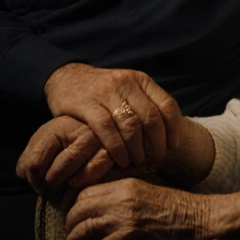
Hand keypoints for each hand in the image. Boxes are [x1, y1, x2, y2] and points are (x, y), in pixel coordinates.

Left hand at [16, 116, 113, 200]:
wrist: (107, 126)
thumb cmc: (72, 135)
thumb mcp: (49, 137)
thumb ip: (32, 153)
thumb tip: (22, 174)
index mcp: (58, 128)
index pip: (35, 163)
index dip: (32, 180)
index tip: (35, 185)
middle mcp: (78, 133)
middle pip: (52, 175)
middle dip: (46, 188)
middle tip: (47, 192)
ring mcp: (97, 144)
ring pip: (70, 179)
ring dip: (62, 190)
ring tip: (59, 190)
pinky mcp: (111, 156)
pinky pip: (90, 180)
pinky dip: (81, 184)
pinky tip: (76, 183)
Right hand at [44, 64, 183, 170]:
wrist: (66, 77)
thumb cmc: (102, 91)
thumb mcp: (127, 89)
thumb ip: (145, 104)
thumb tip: (168, 134)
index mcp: (141, 80)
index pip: (167, 105)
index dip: (174, 129)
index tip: (172, 147)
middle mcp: (126, 83)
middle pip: (151, 117)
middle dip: (156, 144)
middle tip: (156, 160)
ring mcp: (106, 92)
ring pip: (130, 125)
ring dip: (137, 149)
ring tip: (137, 162)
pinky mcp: (87, 103)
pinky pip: (107, 128)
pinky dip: (117, 147)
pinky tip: (121, 160)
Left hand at [65, 178, 206, 239]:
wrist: (196, 220)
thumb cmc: (175, 208)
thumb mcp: (146, 191)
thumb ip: (121, 196)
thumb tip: (98, 207)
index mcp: (125, 187)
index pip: (85, 193)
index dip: (75, 205)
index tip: (76, 215)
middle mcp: (120, 201)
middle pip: (79, 210)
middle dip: (72, 224)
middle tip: (73, 233)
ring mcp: (123, 221)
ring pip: (82, 230)